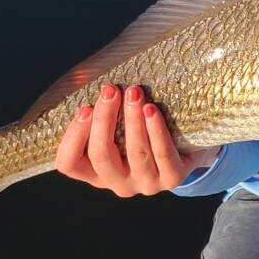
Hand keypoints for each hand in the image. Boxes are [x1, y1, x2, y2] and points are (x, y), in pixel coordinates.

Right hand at [54, 83, 218, 196]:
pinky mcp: (172, 178)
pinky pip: (162, 154)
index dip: (73, 137)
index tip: (85, 107)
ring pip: (135, 153)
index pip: (69, 164)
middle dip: (104, 119)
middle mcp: (117, 183)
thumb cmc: (143, 132)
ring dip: (132, 120)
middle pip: (101, 155)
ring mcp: (145, 183)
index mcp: (95, 173)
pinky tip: (152, 110)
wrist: (188, 148)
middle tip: (111, 90)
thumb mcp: (118, 127)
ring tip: (134, 93)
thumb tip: (81, 75)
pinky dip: (156, 130)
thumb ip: (100, 111)